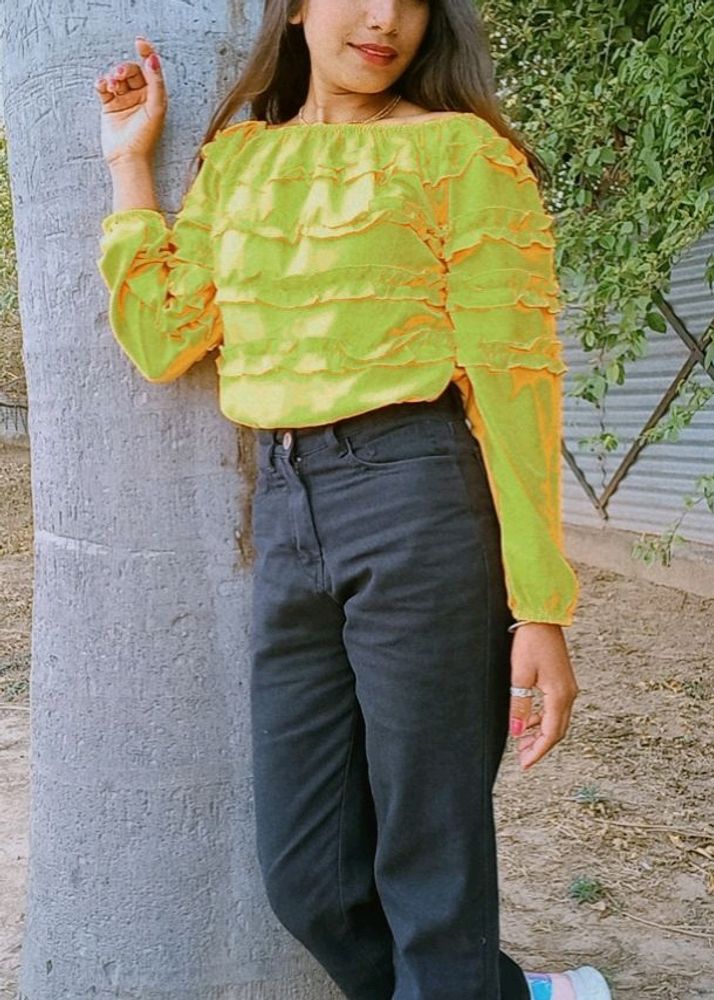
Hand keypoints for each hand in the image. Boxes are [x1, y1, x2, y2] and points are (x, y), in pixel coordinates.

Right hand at [95, 36, 167, 165]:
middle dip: (125, 69)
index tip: (139, 42)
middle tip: (121, 76)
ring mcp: (124, 101)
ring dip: (114, 77)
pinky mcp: (109, 106)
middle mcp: (140, 97)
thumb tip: (153, 59)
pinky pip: (103, 87)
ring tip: (113, 86)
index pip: (150, 69)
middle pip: (132, 71)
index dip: (146, 53)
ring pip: (117, 78)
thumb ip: (156, 82)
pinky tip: (104, 87)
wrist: (127, 157)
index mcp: (154, 96)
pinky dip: (102, 83)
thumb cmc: (144, 138)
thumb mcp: (156, 108)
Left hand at [508, 623, 578, 770]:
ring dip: (541, 733)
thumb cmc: (531, 643)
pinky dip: (543, 719)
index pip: (551, 734)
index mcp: (559, 696)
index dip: (538, 751)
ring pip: (557, 720)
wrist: (542, 619)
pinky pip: (555, 708)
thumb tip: (517, 731)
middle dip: (540, 746)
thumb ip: (519, 705)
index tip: (525, 764)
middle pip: (557, 731)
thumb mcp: (520, 676)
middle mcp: (569, 694)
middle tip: (522, 757)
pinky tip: (529, 720)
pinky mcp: (563, 681)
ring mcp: (567, 688)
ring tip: (522, 740)